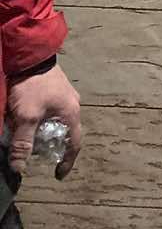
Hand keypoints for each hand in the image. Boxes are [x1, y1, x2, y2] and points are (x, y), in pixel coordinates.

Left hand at [7, 64, 81, 178]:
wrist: (29, 54)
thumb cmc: (32, 86)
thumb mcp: (25, 117)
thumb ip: (23, 143)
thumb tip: (19, 169)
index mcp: (71, 113)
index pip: (74, 144)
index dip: (67, 161)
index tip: (58, 174)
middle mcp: (72, 104)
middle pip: (63, 133)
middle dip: (49, 145)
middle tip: (32, 151)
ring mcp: (63, 94)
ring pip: (55, 121)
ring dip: (43, 131)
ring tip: (25, 133)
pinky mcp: (53, 87)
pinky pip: (49, 110)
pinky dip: (39, 119)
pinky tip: (25, 117)